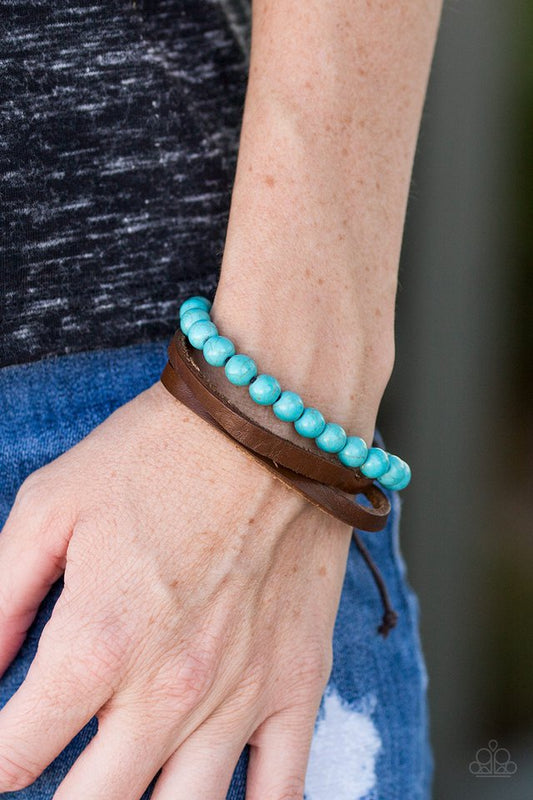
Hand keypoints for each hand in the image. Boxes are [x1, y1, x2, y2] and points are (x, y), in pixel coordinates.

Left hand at [0, 379, 353, 798]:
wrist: (269, 423)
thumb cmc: (158, 454)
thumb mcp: (50, 507)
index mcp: (95, 646)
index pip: (13, 757)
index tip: (2, 748)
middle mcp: (167, 691)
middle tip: (56, 770)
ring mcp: (241, 696)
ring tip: (121, 787)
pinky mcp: (298, 682)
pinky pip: (281, 791)